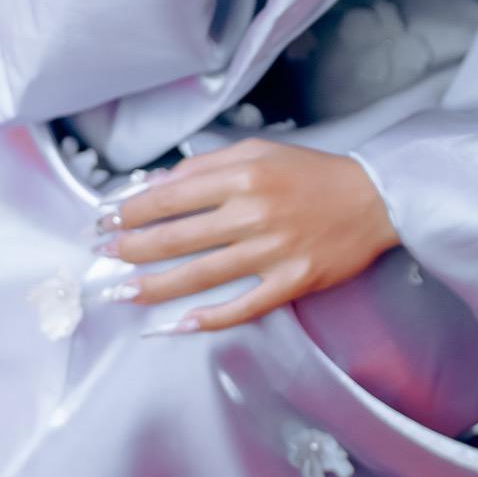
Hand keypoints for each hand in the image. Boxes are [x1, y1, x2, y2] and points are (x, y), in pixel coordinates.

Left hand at [94, 140, 401, 331]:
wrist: (375, 199)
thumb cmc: (314, 174)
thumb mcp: (260, 151)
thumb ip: (208, 165)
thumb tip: (158, 185)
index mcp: (243, 176)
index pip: (171, 196)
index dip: (132, 211)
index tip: (106, 221)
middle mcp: (253, 213)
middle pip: (177, 237)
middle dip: (131, 248)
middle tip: (102, 257)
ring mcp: (273, 251)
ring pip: (201, 274)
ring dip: (155, 286)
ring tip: (123, 292)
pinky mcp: (293, 280)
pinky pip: (245, 305)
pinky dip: (211, 317)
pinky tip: (180, 325)